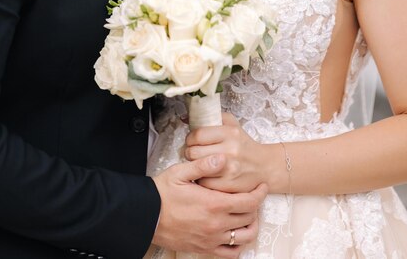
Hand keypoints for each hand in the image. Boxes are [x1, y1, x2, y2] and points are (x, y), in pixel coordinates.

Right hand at [152, 154, 266, 257]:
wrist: (145, 217)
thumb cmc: (162, 193)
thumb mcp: (181, 172)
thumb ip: (204, 165)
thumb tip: (222, 157)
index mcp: (213, 204)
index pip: (248, 201)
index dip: (259, 193)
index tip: (262, 186)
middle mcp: (216, 225)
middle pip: (249, 218)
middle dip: (256, 206)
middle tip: (253, 195)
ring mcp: (211, 240)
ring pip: (244, 238)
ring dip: (251, 226)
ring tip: (248, 214)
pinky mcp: (204, 250)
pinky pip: (230, 254)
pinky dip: (238, 246)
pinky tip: (235, 234)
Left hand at [185, 113, 264, 192]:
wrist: (264, 166)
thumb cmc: (243, 145)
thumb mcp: (232, 124)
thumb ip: (212, 117)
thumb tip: (186, 117)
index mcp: (230, 133)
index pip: (197, 135)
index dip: (190, 138)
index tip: (192, 141)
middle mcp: (230, 150)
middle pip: (193, 152)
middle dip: (190, 152)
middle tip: (194, 153)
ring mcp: (229, 169)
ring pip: (197, 168)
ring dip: (195, 166)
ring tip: (201, 163)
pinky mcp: (228, 185)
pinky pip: (203, 182)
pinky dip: (202, 178)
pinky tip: (208, 174)